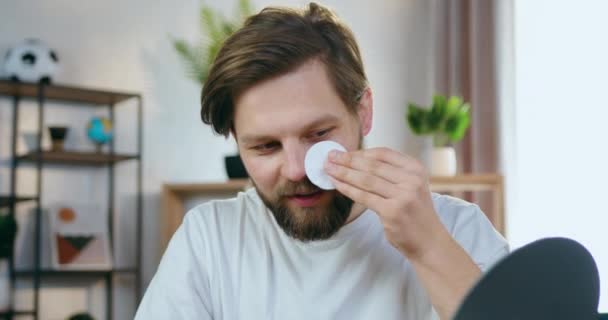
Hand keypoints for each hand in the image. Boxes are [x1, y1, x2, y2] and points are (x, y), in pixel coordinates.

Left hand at [325, 147, 447, 258]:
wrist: (429, 241)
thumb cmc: (414, 212)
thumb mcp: (411, 186)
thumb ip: (391, 173)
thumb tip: (356, 160)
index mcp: (415, 168)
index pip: (382, 153)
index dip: (359, 152)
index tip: (342, 152)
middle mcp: (412, 179)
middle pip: (372, 165)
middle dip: (347, 160)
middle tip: (329, 157)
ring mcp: (403, 195)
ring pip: (365, 180)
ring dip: (343, 173)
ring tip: (328, 169)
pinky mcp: (392, 211)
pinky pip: (363, 196)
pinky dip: (347, 189)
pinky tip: (336, 184)